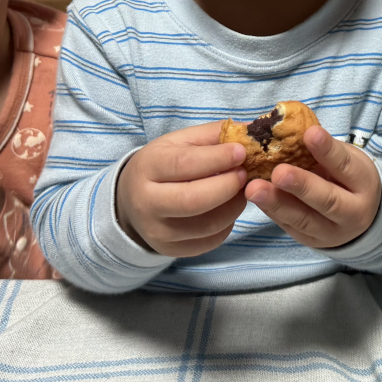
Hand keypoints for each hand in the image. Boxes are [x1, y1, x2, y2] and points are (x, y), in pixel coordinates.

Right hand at [116, 122, 247, 256]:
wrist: (132, 201)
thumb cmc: (162, 165)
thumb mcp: (179, 141)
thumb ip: (212, 135)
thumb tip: (250, 131)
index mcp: (147, 168)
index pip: (183, 164)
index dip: (217, 159)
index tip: (242, 152)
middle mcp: (147, 204)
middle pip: (193, 200)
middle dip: (227, 186)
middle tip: (245, 174)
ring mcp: (158, 232)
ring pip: (207, 226)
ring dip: (233, 206)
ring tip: (241, 190)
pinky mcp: (171, 251)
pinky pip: (209, 241)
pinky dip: (227, 224)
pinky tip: (228, 208)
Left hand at [245, 127, 380, 248]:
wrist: (360, 215)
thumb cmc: (347, 176)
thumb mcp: (346, 158)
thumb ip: (322, 149)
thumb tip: (287, 130)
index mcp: (364, 184)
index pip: (346, 166)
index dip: (328, 151)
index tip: (309, 133)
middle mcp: (353, 212)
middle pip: (327, 200)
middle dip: (301, 186)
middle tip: (278, 172)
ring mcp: (331, 232)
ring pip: (304, 220)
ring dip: (277, 203)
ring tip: (254, 189)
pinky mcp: (311, 241)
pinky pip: (289, 227)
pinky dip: (271, 211)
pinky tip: (255, 198)